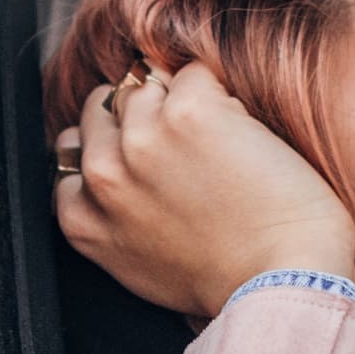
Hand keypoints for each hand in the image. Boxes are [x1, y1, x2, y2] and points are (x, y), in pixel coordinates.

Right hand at [55, 62, 354, 318]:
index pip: (71, 149)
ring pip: (145, 83)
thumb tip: (110, 178)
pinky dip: (218, 91)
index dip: (112, 144)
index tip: (146, 157)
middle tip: (186, 143)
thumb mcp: (138, 266)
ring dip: (179, 99)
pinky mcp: (190, 111)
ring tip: (220, 140)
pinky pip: (195, 73)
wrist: (283, 279)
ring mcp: (143, 138)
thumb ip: (111, 220)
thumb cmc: (226, 279)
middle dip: (138, 114)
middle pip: (103, 105)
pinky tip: (241, 130)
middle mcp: (103, 173)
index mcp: (82, 215)